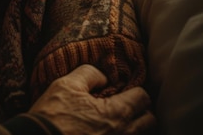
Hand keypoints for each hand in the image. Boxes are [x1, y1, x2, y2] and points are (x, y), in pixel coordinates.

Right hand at [29, 64, 155, 134]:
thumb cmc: (53, 115)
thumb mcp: (67, 84)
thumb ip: (90, 74)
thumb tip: (103, 77)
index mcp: (117, 113)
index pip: (143, 97)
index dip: (134, 89)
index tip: (123, 89)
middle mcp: (124, 133)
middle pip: (149, 120)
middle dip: (140, 110)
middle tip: (125, 104)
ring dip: (133, 126)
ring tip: (116, 120)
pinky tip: (105, 132)